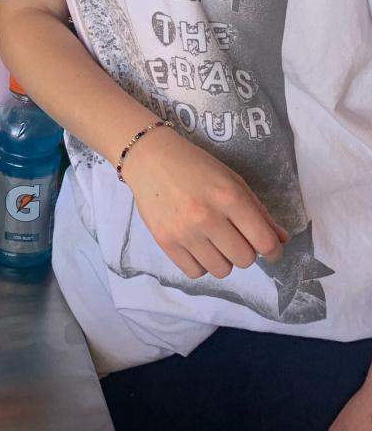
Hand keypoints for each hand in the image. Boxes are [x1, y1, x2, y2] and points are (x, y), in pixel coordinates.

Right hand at [121, 125, 289, 278]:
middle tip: (234, 237)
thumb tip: (281, 240)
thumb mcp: (232, 180)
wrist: (150, 158)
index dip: (274, 250)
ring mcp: (184, 232)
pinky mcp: (165, 242)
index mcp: (229, 197)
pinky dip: (200, 263)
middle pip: (244, 260)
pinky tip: (196, 246)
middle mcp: (207, 217)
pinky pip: (195, 272)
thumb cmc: (196, 166)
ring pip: (221, 270)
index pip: (264, 242)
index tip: (270, 249)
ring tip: (213, 240)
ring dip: (223, 259)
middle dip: (245, 251)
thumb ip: (258, 211)